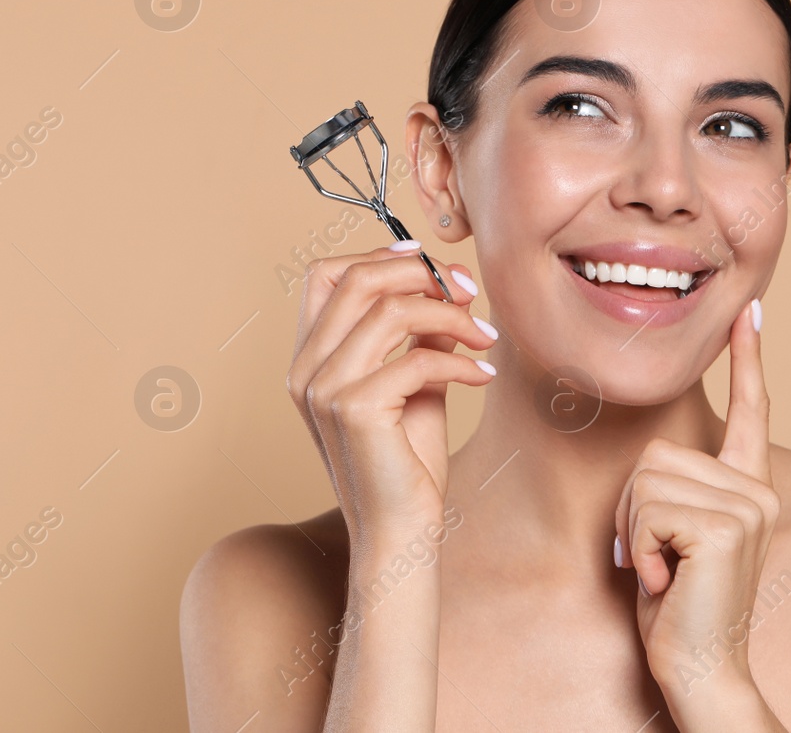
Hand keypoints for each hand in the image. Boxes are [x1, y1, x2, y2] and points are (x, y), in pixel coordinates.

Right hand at [287, 244, 497, 540]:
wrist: (400, 533)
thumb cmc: (406, 465)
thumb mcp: (414, 384)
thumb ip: (418, 335)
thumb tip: (445, 285)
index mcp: (308, 360)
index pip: (324, 276)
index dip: (377, 257)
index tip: (428, 261)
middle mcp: (305, 370)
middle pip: (357, 281)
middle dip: (421, 275)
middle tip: (469, 290)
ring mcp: (324, 389)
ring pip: (390, 311)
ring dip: (450, 316)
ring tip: (485, 337)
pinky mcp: (354, 410)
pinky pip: (415, 358)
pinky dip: (459, 361)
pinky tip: (483, 375)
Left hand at [614, 299, 778, 706]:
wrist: (701, 672)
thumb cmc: (676, 608)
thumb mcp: (669, 537)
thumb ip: (672, 492)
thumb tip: (651, 458)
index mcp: (747, 488)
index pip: (750, 411)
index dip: (747, 359)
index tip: (749, 310)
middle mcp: (756, 490)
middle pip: (654, 453)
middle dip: (633, 507)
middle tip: (656, 557)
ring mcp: (748, 507)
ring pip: (645, 479)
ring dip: (633, 531)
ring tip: (663, 570)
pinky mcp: (726, 527)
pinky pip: (646, 509)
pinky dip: (637, 549)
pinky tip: (664, 581)